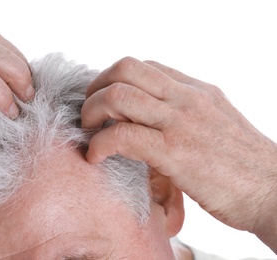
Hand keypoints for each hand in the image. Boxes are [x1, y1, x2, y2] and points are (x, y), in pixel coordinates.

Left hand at [81, 57, 276, 250]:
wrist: (274, 190)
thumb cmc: (243, 164)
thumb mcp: (215, 123)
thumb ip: (184, 113)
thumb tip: (152, 115)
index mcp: (195, 90)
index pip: (143, 67)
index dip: (114, 79)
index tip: (103, 100)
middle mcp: (186, 98)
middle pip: (124, 70)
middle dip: (96, 88)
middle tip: (89, 113)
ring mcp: (180, 122)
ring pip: (118, 97)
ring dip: (91, 112)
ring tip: (88, 132)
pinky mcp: (174, 152)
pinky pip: (121, 136)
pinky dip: (99, 144)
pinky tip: (95, 157)